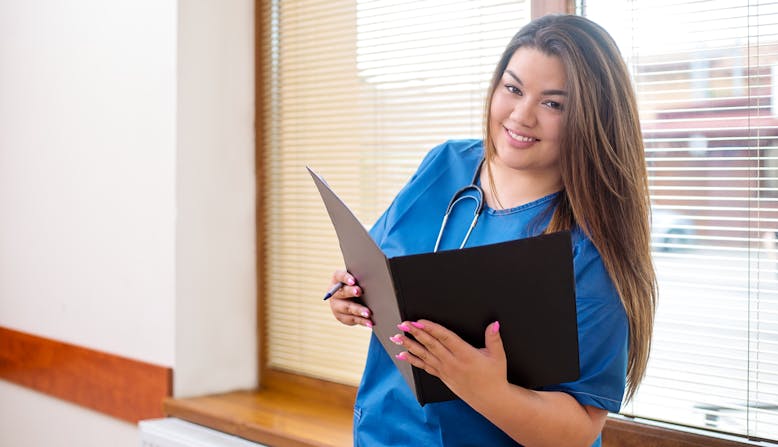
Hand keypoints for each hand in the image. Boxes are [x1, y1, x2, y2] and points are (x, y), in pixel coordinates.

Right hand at [327, 269, 371, 327]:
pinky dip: (362, 321)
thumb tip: (377, 275)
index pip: (339, 276)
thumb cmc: (358, 285)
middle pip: (342, 292)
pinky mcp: (341, 317)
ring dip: (358, 310)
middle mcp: (334, 293)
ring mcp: (336, 306)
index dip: (346, 278)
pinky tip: (370, 322)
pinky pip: (352, 319)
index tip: (353, 280)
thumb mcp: (358, 280)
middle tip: (359, 292)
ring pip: (347, 308)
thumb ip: (362, 277)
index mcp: (337, 280)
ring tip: (368, 313)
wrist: (351, 299)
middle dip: (351, 292)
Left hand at [390, 319, 507, 403]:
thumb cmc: (494, 377)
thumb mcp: (498, 356)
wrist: (490, 399)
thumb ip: (494, 338)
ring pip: (424, 355)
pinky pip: (425, 367)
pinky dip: (413, 360)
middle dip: (415, 333)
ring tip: (397, 338)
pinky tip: (403, 355)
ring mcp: (445, 370)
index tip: (419, 321)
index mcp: (465, 354)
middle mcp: (452, 362)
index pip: (445, 338)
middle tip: (403, 324)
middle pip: (430, 345)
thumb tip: (493, 324)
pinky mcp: (442, 377)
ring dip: (409, 345)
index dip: (431, 328)